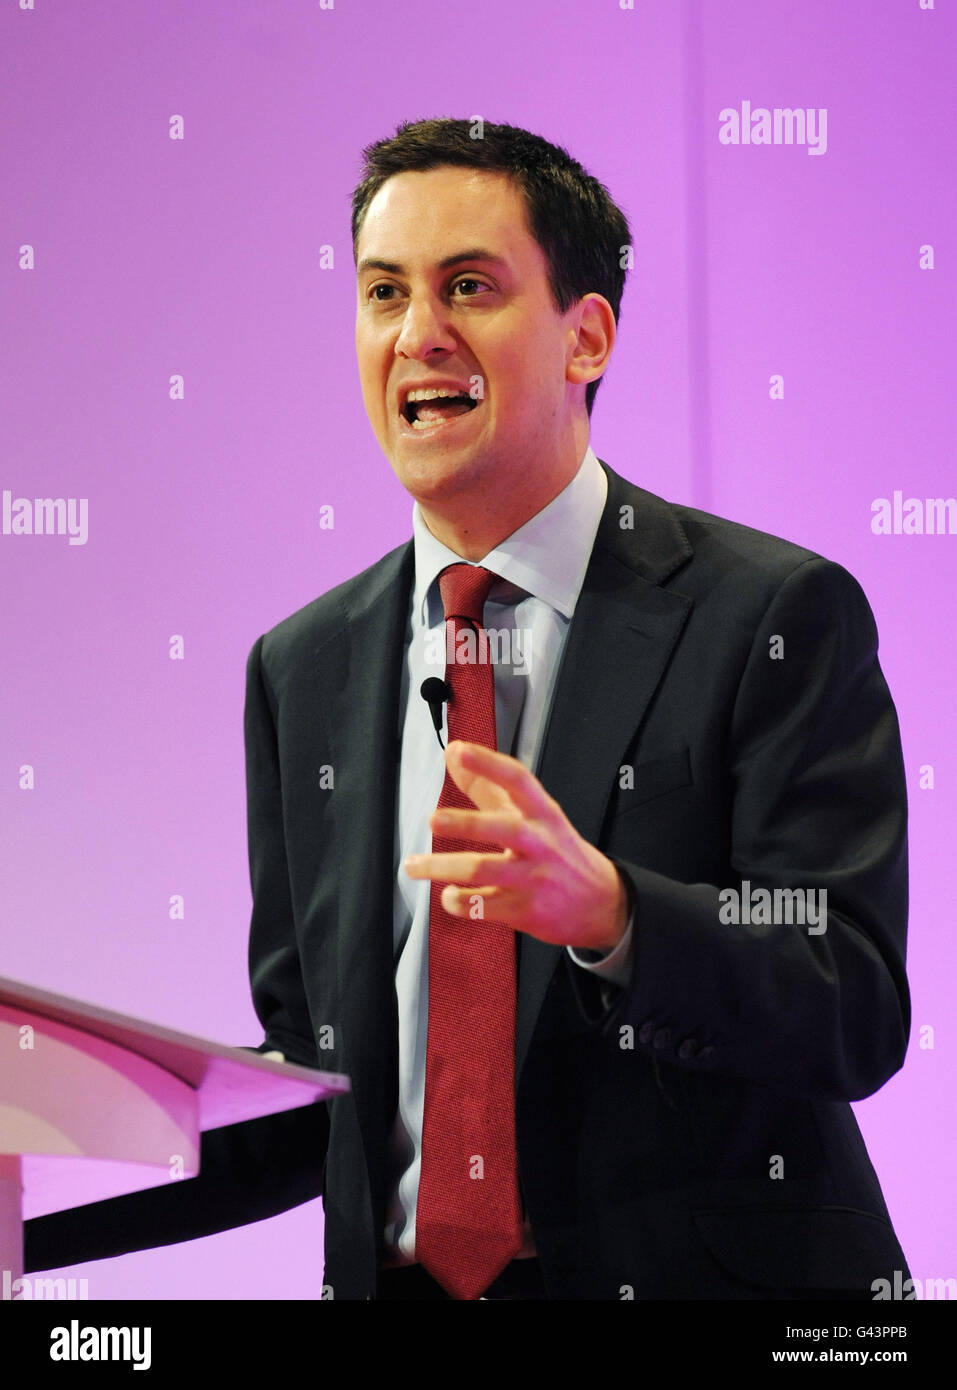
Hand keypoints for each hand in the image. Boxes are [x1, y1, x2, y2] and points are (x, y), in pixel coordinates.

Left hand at [404, 740, 629, 952]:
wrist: (601, 902)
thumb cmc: (557, 852)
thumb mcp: (533, 815)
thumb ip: (488, 785)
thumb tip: (452, 753)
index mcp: (543, 813)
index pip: (517, 780)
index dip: (488, 763)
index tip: (459, 751)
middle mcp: (540, 843)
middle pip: (502, 828)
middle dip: (465, 823)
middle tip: (433, 819)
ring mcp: (533, 878)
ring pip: (483, 870)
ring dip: (442, 868)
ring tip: (414, 865)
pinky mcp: (525, 910)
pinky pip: (483, 905)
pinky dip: (458, 901)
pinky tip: (447, 895)